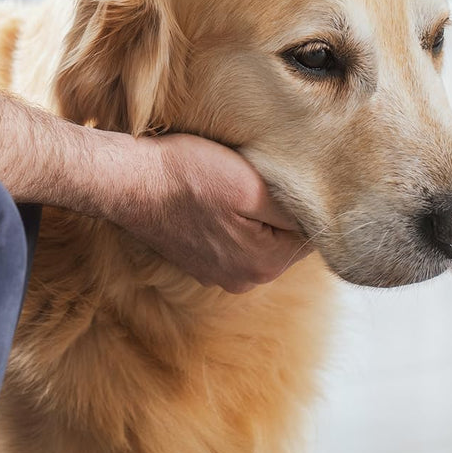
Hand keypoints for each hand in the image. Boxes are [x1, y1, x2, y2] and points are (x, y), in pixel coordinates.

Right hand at [116, 133, 313, 293]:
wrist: (129, 180)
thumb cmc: (187, 175)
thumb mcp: (251, 184)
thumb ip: (293, 208)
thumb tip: (322, 218)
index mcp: (264, 265)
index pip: (311, 233)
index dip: (302, 199)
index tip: (283, 174)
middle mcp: (244, 280)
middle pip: (286, 239)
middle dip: (280, 208)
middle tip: (260, 172)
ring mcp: (219, 274)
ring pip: (260, 238)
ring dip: (256, 212)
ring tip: (237, 181)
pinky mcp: (200, 260)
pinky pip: (234, 239)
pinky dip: (232, 218)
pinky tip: (216, 195)